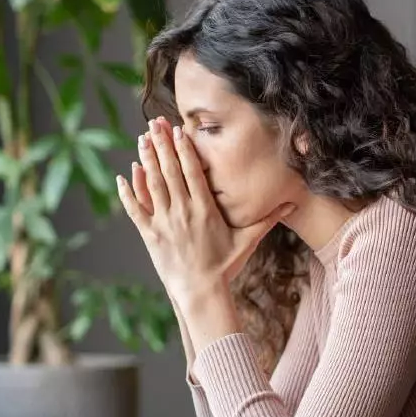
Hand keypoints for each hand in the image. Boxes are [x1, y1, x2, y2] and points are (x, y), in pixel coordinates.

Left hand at [116, 118, 292, 310]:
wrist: (201, 293)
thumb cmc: (224, 267)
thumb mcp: (247, 241)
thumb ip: (266, 219)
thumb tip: (291, 204)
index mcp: (205, 209)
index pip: (192, 171)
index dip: (184, 148)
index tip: (178, 130)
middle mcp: (183, 212)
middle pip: (170, 171)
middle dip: (162, 144)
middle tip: (155, 123)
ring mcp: (164, 223)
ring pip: (152, 185)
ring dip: (146, 160)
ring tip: (142, 139)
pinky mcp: (150, 236)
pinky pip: (136, 210)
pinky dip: (129, 192)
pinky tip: (124, 175)